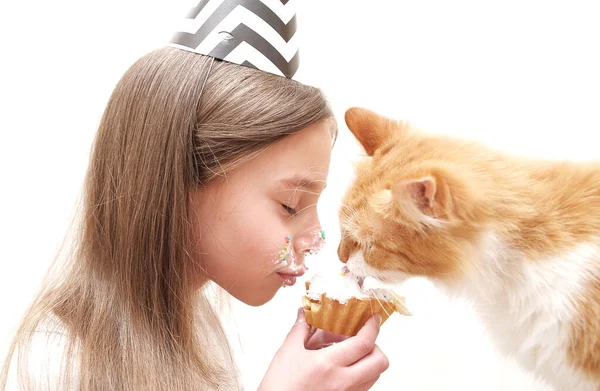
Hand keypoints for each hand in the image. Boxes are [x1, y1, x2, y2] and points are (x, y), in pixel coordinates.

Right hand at [258, 308, 388, 390]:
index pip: (363, 343)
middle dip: (376, 346)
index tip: (373, 319)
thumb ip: (300, 329)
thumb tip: (304, 312)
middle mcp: (342, 382)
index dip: (372, 327)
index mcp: (328, 364)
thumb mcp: (287, 352)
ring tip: (351, 354)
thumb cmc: (279, 386)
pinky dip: (360, 375)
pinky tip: (342, 369)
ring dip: (369, 361)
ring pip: (374, 376)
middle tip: (362, 338)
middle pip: (380, 362)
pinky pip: (363, 388)